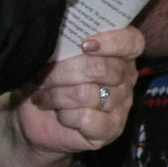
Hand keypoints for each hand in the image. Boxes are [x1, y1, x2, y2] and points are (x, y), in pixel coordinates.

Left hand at [13, 27, 144, 154]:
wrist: (36, 120)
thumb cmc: (47, 82)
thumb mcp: (52, 58)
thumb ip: (64, 45)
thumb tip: (62, 37)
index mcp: (119, 54)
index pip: (132, 42)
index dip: (113, 42)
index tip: (85, 44)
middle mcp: (126, 78)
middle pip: (101, 68)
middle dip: (63, 72)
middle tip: (44, 75)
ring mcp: (122, 105)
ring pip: (87, 94)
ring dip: (57, 95)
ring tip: (44, 96)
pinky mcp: (111, 129)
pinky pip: (86, 118)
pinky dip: (65, 116)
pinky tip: (58, 114)